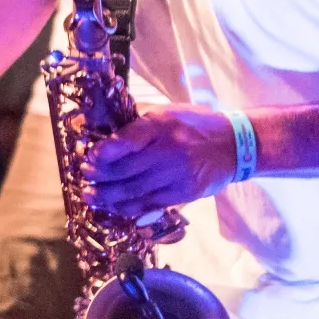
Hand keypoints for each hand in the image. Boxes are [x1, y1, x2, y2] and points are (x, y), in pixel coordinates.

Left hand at [86, 105, 237, 214]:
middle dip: (100, 175)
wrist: (235, 145)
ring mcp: (178, 175)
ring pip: (135, 190)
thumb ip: (136, 120)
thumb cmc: (194, 124)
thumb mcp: (166, 112)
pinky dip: (128, 207)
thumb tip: (100, 124)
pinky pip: (150, 203)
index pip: (128, 140)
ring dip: (108, 195)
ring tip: (90, 195)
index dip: (104, 151)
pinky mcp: (184, 193)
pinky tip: (113, 205)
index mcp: (162, 125)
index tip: (88, 156)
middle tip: (84, 176)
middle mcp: (169, 151)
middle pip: (126, 169)